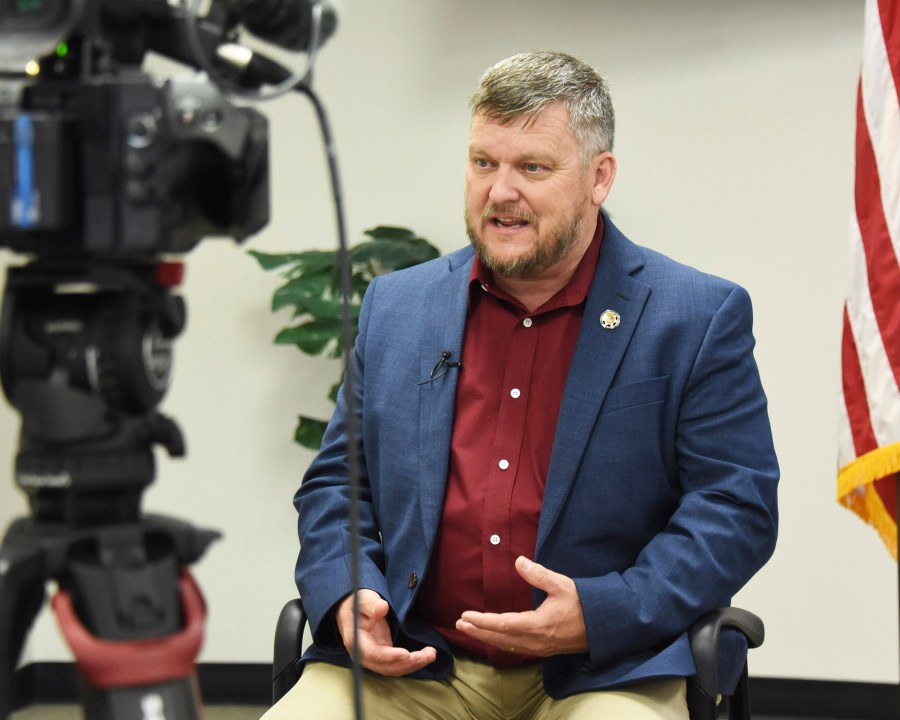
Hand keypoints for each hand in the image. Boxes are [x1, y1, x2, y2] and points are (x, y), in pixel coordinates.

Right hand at [336, 589, 436, 675]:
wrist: (351, 609)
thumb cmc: (357, 602)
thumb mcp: (363, 598)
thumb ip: (371, 604)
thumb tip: (382, 608)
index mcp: (355, 640)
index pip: (372, 654)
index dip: (389, 656)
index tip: (406, 653)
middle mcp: (363, 654)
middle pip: (386, 666)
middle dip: (408, 663)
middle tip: (428, 654)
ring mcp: (373, 656)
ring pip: (393, 668)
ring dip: (413, 664)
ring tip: (431, 654)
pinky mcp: (382, 655)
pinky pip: (397, 664)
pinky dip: (411, 662)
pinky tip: (424, 656)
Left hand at [455, 556, 587, 655]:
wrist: (605, 626)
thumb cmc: (584, 603)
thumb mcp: (562, 585)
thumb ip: (538, 574)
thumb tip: (519, 561)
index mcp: (537, 625)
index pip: (502, 625)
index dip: (481, 621)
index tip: (465, 615)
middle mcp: (536, 640)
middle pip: (500, 638)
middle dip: (478, 631)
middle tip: (460, 623)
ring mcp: (540, 648)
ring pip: (507, 645)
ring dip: (487, 638)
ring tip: (471, 630)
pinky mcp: (545, 650)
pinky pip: (517, 648)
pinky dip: (502, 643)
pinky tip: (496, 639)